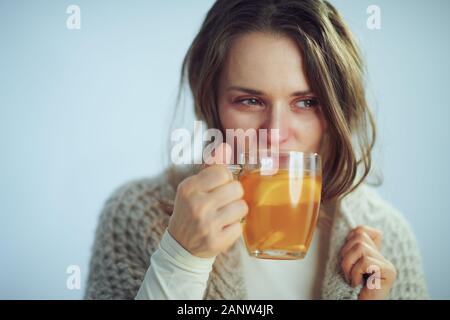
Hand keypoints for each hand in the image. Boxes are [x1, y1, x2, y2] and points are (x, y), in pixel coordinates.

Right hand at [167, 143, 247, 257]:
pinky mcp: (217, 241)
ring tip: (224, 215)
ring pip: (242, 207)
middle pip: (236, 188)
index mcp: (189, 188)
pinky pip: (240, 227)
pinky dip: (234, 228)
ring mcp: (207, 224)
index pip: (222, 172)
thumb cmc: (190, 211)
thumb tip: (225, 147)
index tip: (218, 187)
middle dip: (233, 195)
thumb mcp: (193, 188)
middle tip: (223, 202)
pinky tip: (223, 229)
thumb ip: (211, 167)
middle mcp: (197, 205)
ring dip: (236, 211)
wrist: (181, 246)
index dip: (225, 179)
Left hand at [340, 225, 396, 298]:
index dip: (349, 238)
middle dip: (346, 254)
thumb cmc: (349, 288)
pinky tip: (357, 284)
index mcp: (371, 252)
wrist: (355, 302)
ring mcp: (387, 263)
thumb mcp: (346, 263)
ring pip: (360, 246)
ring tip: (351, 278)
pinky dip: (355, 273)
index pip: (361, 229)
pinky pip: (365, 262)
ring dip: (349, 265)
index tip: (347, 255)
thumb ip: (350, 249)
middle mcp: (381, 255)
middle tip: (348, 271)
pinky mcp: (389, 271)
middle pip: (359, 235)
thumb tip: (347, 233)